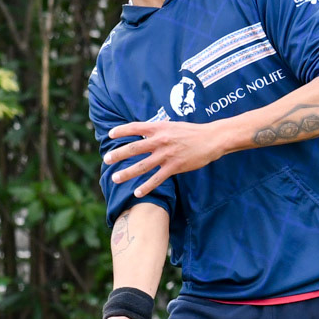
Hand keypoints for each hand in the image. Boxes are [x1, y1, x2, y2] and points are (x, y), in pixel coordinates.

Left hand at [104, 119, 233, 196]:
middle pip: (134, 148)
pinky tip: (137, 193)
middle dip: (119, 154)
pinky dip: (146, 187)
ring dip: (127, 173)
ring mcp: (167, 154)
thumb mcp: (172, 126)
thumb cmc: (191, 132)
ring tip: (115, 178)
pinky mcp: (174, 167)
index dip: (122, 130)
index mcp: (159, 127)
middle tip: (107, 159)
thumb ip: (157, 130)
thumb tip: (143, 134)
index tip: (110, 134)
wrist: (211, 139)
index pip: (136, 127)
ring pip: (142, 166)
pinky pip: (157, 179)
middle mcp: (160, 140)